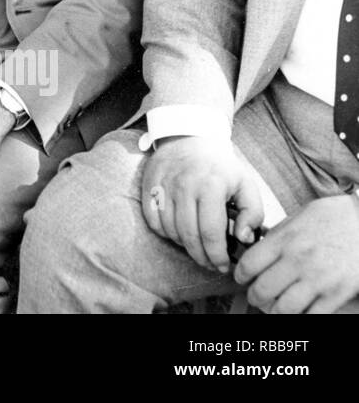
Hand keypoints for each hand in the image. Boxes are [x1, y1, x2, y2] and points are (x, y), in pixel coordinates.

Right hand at [141, 135, 262, 273]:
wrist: (188, 136)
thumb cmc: (220, 165)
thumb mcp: (245, 184)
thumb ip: (252, 213)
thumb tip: (242, 238)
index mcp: (210, 186)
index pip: (211, 233)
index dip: (217, 255)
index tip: (222, 266)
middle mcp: (184, 186)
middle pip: (189, 236)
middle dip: (201, 257)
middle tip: (210, 264)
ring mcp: (164, 186)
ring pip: (170, 230)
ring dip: (184, 245)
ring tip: (197, 247)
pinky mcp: (149, 185)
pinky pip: (153, 220)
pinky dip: (165, 232)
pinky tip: (178, 233)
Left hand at [235, 194, 358, 313]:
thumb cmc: (337, 217)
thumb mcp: (300, 216)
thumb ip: (279, 234)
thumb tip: (261, 248)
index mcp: (285, 239)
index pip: (249, 264)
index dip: (240, 275)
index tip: (241, 278)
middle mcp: (298, 260)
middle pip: (262, 290)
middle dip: (254, 297)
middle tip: (256, 297)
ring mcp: (319, 280)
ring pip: (284, 309)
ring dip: (275, 311)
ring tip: (275, 308)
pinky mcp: (338, 294)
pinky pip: (312, 316)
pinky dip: (301, 317)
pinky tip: (300, 310)